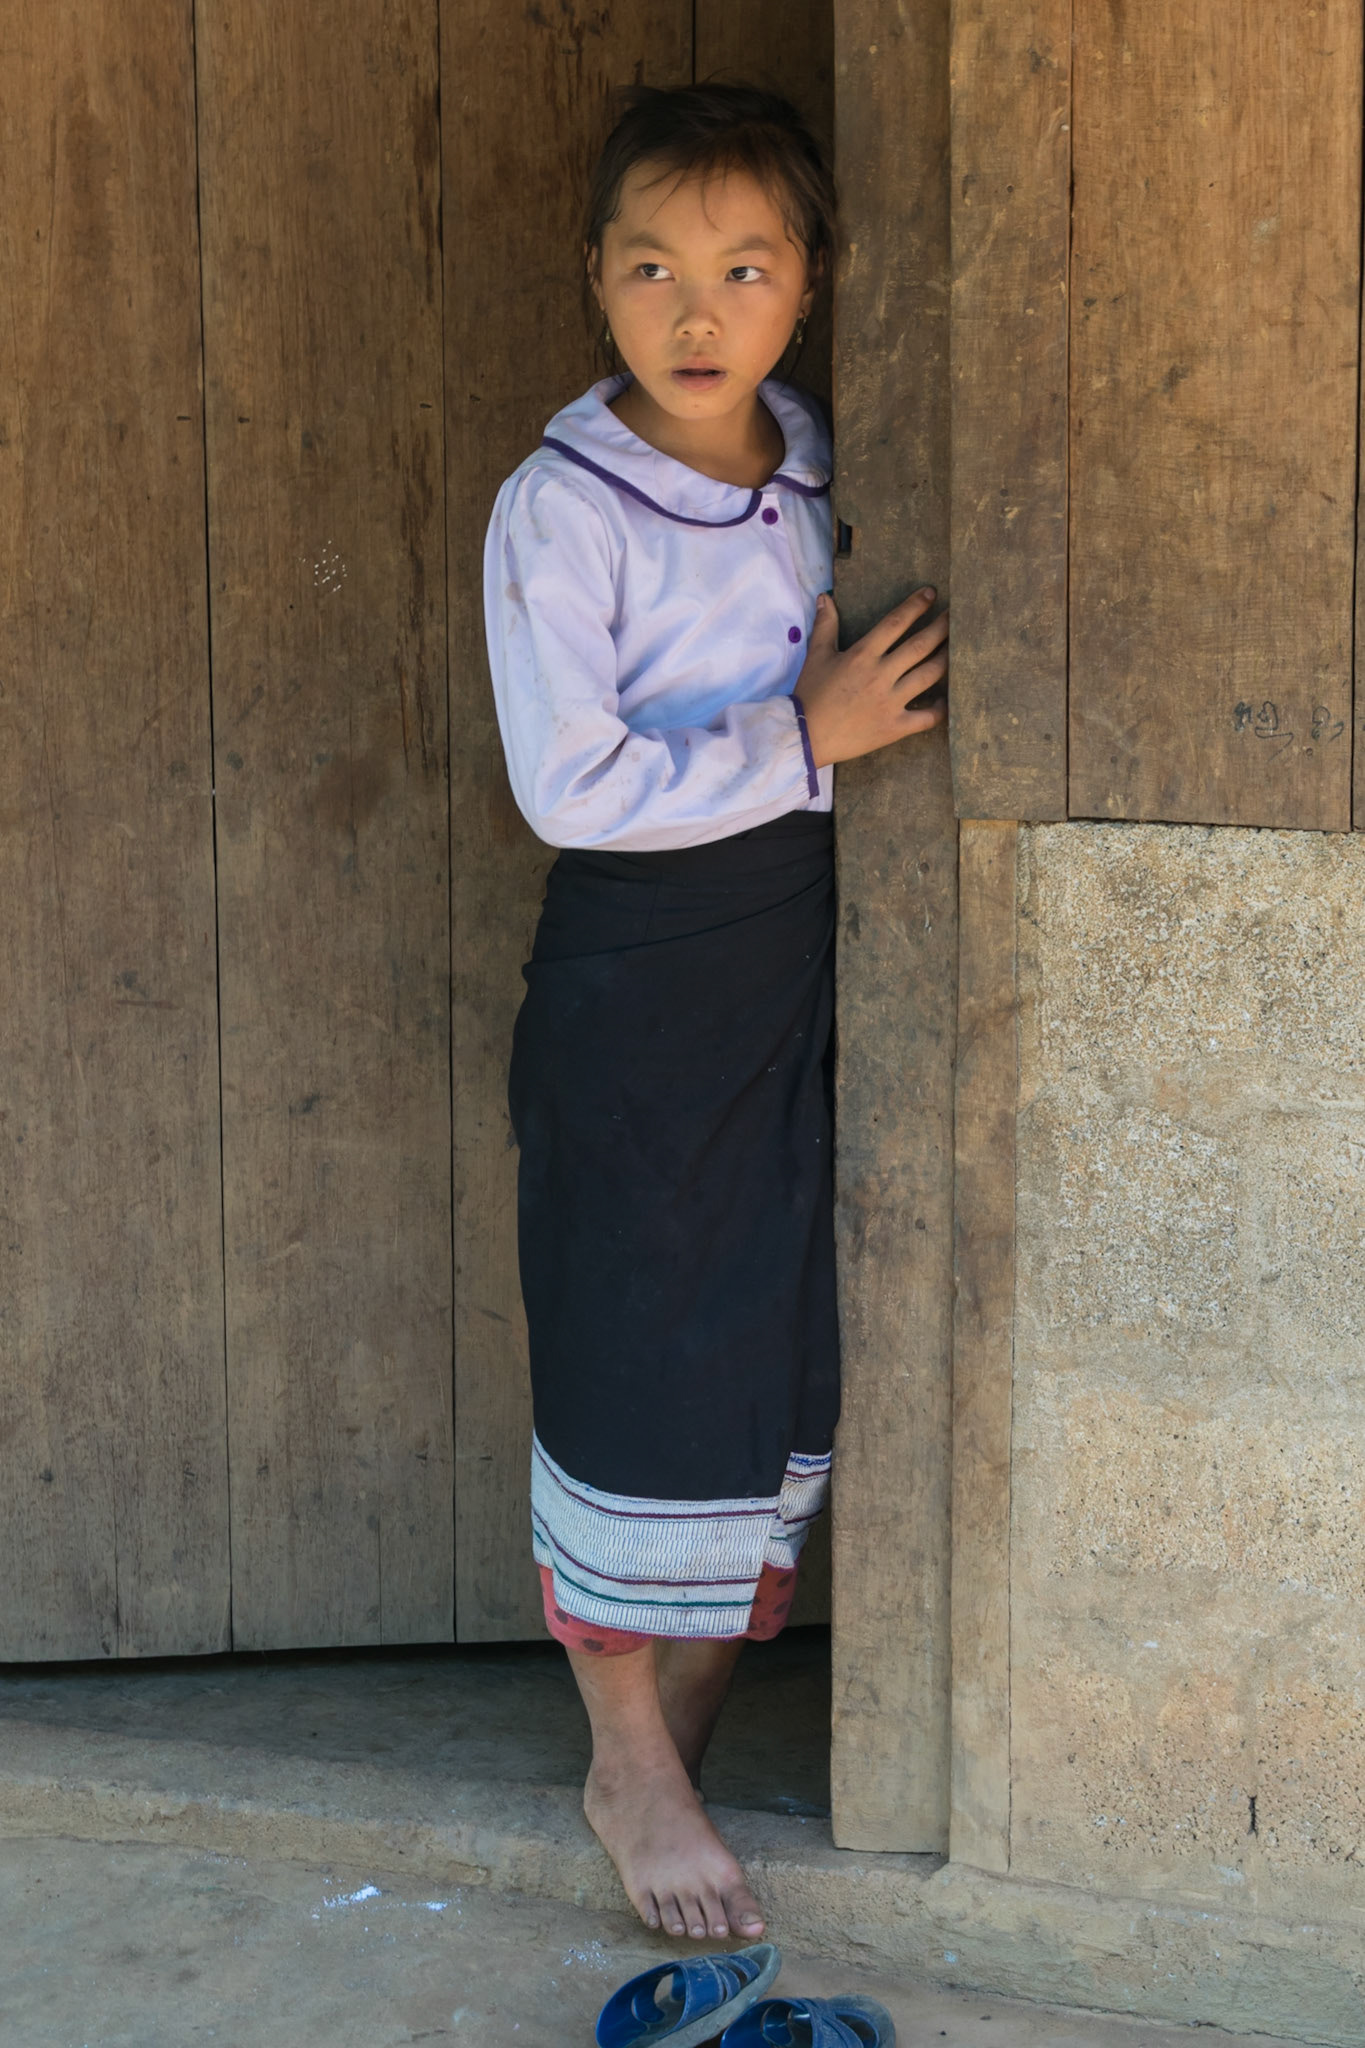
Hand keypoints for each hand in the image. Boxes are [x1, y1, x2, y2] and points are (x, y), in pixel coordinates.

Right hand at [796, 586, 947, 767]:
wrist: (805, 736)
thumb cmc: (810, 695)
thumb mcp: (816, 656)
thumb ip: (825, 625)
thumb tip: (825, 598)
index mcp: (862, 654)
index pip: (896, 622)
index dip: (916, 605)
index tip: (931, 594)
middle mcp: (881, 675)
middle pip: (921, 645)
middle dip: (942, 627)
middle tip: (957, 615)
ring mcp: (891, 702)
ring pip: (929, 675)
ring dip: (947, 659)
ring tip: (957, 648)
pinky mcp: (895, 727)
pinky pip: (927, 717)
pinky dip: (940, 708)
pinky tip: (945, 699)